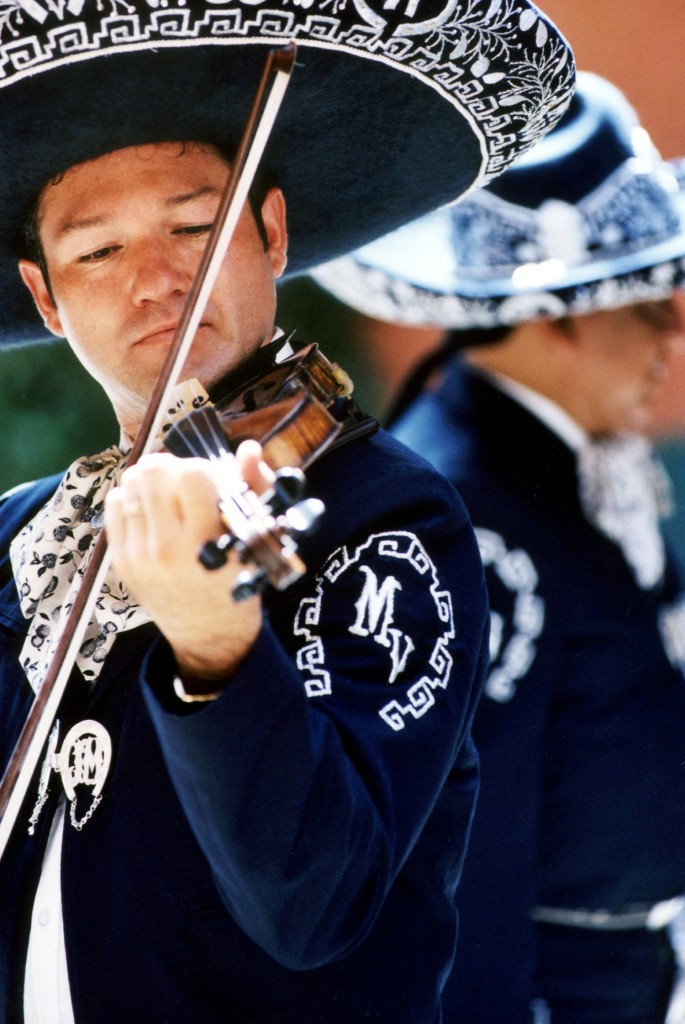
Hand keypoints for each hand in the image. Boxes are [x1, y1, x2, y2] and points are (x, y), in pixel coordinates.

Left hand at [104, 441, 273, 687]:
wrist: (209, 634)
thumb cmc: (238, 579)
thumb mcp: (256, 538)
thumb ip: (255, 488)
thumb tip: (248, 447)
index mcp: (208, 542)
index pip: (192, 475)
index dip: (203, 469)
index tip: (211, 483)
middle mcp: (169, 548)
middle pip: (153, 471)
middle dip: (172, 467)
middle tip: (184, 482)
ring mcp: (140, 555)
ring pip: (130, 483)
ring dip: (151, 481)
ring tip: (168, 496)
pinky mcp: (121, 560)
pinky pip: (115, 504)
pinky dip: (133, 498)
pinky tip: (152, 512)